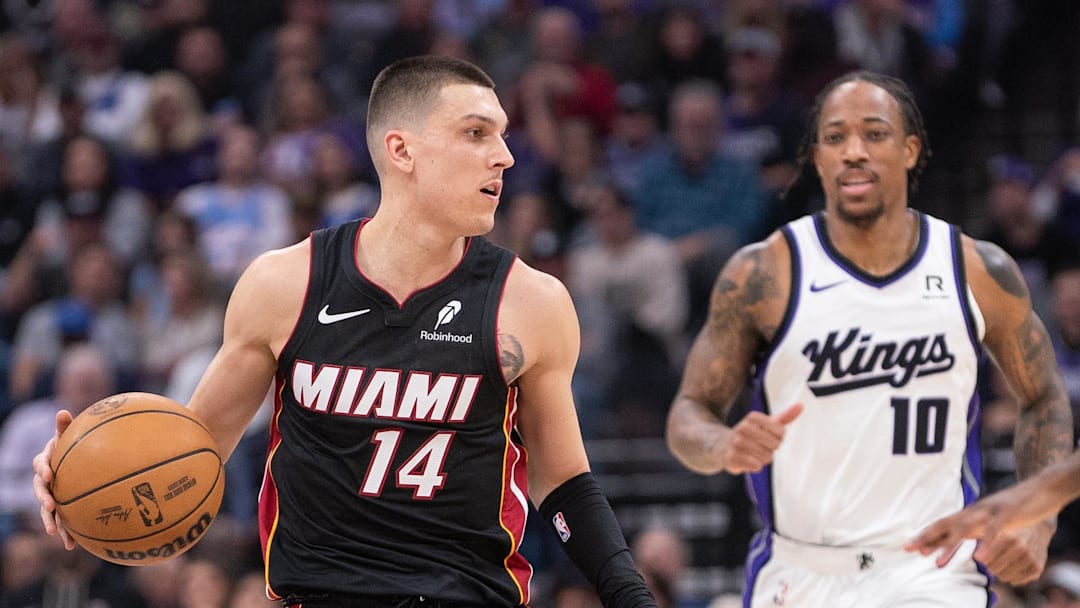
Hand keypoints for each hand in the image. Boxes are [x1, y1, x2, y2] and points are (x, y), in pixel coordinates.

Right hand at [32, 409, 75, 549]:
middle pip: (40, 490)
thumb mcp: (69, 437)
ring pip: (46, 510)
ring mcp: (50, 496)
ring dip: (50, 520)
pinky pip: (62, 522)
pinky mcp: (61, 509)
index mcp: (46, 462)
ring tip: (53, 531)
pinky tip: (72, 546)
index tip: (49, 474)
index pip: (41, 464)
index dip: (43, 468)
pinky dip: (66, 533)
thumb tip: (62, 411)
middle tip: (50, 505)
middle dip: (44, 498)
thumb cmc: (72, 447)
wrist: (75, 464)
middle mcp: (44, 481)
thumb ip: (65, 427)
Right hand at [724, 404, 802, 473]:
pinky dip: (755, 466)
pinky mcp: (732, 457)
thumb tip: (801, 406)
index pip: (781, 432)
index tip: (767, 436)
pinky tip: (746, 460)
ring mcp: (736, 442)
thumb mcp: (767, 424)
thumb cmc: (750, 435)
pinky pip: (756, 466)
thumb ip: (785, 416)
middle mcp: (743, 427)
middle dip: (770, 449)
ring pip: (766, 457)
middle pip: (775, 445)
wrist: (722, 446)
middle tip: (759, 446)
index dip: (778, 438)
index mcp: (753, 417)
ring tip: (752, 453)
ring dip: (762, 459)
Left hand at [905, 474, 1066, 562]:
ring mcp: (991, 511)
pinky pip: (994, 530)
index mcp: (971, 513)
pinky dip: (985, 543)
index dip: (926, 535)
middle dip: (927, 538)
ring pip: (965, 528)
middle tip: (910, 550)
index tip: (909, 547)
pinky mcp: (1009, 514)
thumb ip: (974, 529)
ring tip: (938, 563)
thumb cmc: (1015, 507)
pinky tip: (979, 558)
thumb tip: (955, 540)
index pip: (943, 524)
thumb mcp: (989, 519)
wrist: (1042, 488)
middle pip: (947, 524)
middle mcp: (975, 511)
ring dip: (950, 546)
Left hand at [972, 523, 1051, 584]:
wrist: (1039, 528)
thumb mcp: (998, 526)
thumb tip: (974, 555)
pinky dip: (1011, 578)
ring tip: (998, 565)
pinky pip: (1017, 581)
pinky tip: (1010, 569)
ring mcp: (1031, 559)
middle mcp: (1021, 548)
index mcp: (1009, 537)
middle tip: (988, 562)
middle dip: (989, 566)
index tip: (978, 558)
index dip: (982, 558)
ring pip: (1005, 577)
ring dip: (999, 573)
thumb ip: (983, 537)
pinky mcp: (1038, 568)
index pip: (988, 556)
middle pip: (994, 568)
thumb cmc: (1012, 528)